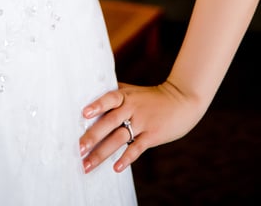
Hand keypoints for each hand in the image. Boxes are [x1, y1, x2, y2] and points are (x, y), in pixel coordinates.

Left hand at [78, 81, 204, 174]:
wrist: (182, 99)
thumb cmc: (153, 97)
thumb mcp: (134, 91)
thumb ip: (116, 95)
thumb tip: (91, 94)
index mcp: (125, 96)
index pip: (108, 99)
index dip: (97, 105)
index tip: (83, 114)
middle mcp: (132, 108)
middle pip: (109, 121)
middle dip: (93, 136)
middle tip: (78, 149)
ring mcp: (142, 122)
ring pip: (119, 138)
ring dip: (102, 152)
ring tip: (88, 164)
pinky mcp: (152, 135)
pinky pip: (137, 148)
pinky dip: (126, 158)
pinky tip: (116, 168)